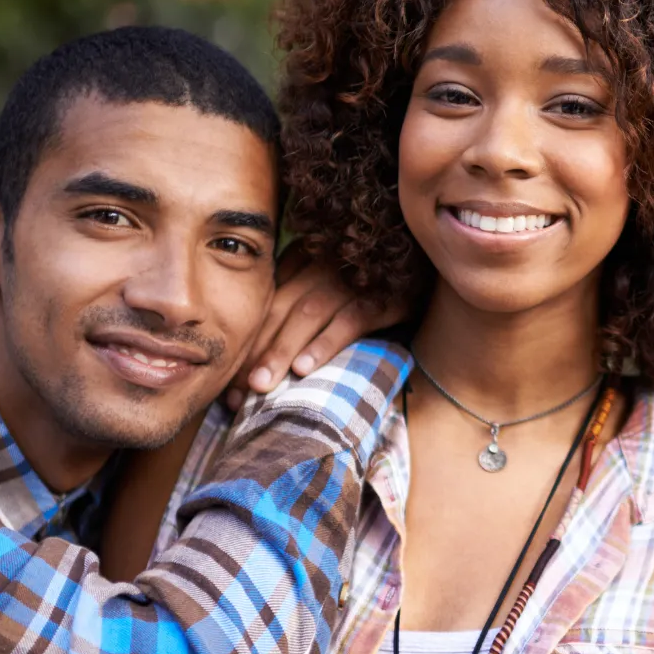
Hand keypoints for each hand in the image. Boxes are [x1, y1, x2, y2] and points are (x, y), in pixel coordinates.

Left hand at [226, 243, 403, 408]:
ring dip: (281, 350)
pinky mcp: (381, 298)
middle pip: (279, 310)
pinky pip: (348, 321)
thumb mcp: (327, 288)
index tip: (230, 384)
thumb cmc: (368, 288)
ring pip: (307, 315)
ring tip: (262, 385)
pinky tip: (305, 368)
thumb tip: (255, 360)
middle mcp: (323, 266)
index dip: (245, 344)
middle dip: (255, 353)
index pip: (265, 305)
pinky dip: (324, 344)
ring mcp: (352, 280)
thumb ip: (294, 306)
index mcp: (302, 260)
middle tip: (236, 392)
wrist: (423, 270)